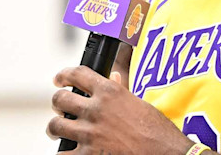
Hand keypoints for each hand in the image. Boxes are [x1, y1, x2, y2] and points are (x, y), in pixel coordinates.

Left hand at [47, 66, 194, 154]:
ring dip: (55, 127)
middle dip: (57, 103)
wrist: (165, 153)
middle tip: (60, 107)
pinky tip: (66, 152)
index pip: (76, 74)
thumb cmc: (157, 129)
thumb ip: (121, 90)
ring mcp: (90, 132)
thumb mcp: (139, 102)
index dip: (63, 75)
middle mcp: (95, 109)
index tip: (59, 79)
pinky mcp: (88, 154)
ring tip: (58, 130)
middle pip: (60, 99)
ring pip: (55, 125)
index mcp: (109, 91)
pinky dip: (62, 153)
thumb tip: (113, 77)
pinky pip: (62, 154)